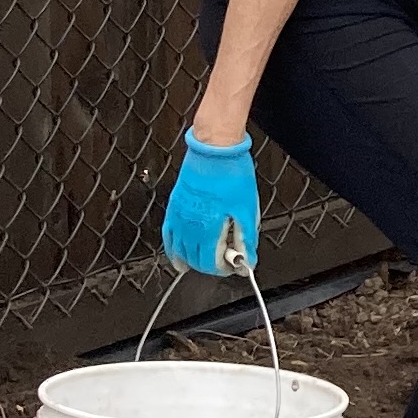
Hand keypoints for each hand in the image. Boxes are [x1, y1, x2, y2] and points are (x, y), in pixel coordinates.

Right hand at [162, 130, 258, 275]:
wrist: (215, 148)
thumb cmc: (231, 174)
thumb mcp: (246, 209)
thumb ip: (246, 238)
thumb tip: (248, 260)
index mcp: (208, 228)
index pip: (211, 263)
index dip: (224, 269)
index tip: (235, 266)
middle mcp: (189, 226)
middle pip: (195, 259)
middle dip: (209, 265)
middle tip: (225, 260)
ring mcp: (179, 216)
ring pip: (179, 250)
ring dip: (190, 260)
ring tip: (202, 264)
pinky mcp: (174, 206)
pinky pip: (168, 234)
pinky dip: (172, 248)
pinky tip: (177, 254)